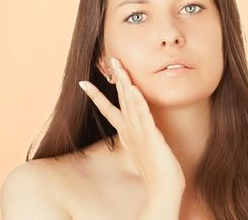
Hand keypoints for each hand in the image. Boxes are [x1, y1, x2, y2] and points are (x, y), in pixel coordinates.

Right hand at [78, 57, 185, 194]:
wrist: (163, 188)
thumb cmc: (155, 171)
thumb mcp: (142, 150)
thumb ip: (136, 139)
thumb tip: (132, 134)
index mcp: (127, 133)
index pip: (109, 110)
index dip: (97, 96)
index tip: (84, 83)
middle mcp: (131, 130)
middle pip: (119, 99)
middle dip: (114, 79)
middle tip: (109, 59)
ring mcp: (140, 133)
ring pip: (130, 103)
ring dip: (124, 83)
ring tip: (119, 66)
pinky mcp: (151, 136)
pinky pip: (143, 115)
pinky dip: (138, 101)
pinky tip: (133, 89)